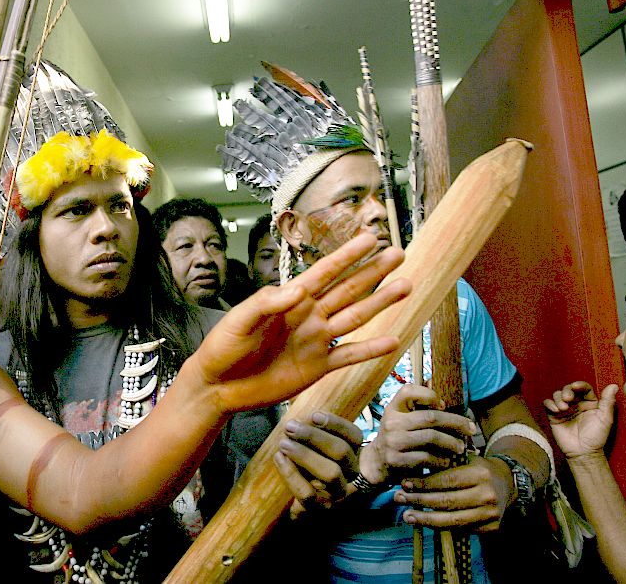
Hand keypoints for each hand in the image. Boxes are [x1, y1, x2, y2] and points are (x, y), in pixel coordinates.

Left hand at [194, 233, 410, 412]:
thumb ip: (266, 303)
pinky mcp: (318, 367)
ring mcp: (316, 340)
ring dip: (381, 302)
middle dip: (373, 271)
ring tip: (406, 286)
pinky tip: (392, 340)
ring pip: (356, 317)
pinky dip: (370, 349)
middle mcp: (309, 316)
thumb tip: (299, 289)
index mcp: (290, 299)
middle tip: (398, 254)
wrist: (219, 386)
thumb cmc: (223, 347)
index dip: (347, 256)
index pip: (324, 272)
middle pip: (348, 289)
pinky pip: (349, 355)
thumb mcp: (239, 320)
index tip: (369, 239)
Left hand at [274, 411, 362, 516]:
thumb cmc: (300, 463)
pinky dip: (292, 474)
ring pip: (331, 473)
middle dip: (314, 437)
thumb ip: (309, 425)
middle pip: (342, 452)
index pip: (354, 436)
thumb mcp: (309, 442)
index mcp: (353, 453)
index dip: (336, 424)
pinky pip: (308, 493)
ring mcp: (336, 494)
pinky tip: (279, 459)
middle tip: (290, 427)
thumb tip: (295, 398)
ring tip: (283, 443)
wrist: (289, 502)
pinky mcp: (318, 509)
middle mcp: (350, 474)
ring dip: (305, 454)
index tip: (313, 415)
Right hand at [357, 384, 475, 483]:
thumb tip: (435, 381)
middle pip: (430, 417)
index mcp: (393, 408)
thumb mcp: (402, 418)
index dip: (429, 394)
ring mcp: (393, 441)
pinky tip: (448, 461)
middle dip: (455, 422)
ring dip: (452, 443)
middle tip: (471, 429)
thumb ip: (418, 405)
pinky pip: (426, 458)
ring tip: (461, 447)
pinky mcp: (396, 460)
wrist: (377, 462)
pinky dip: (442, 460)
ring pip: (431, 438)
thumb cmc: (398, 436)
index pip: (408, 391)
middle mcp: (391, 422)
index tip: (444, 404)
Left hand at [394, 453, 513, 531]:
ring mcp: (491, 514)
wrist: (507, 483)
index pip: (446, 481)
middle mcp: (487, 495)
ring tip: (407, 516)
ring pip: (452, 521)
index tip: (404, 483)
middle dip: (419, 501)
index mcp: (480, 474)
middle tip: (399, 499)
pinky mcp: (492, 528)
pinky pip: (462, 529)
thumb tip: (411, 468)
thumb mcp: (463, 458)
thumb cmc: (477, 467)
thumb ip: (442, 463)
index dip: (423, 484)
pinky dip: (442, 527)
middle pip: (447, 502)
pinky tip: (426, 523)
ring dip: (426, 520)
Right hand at [543, 381, 617, 458]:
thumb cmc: (596, 437)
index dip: (579, 385)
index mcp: (589, 403)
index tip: (576, 386)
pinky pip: (548, 404)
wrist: (583, 452)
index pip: (584, 388)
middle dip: (566, 390)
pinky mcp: (554, 416)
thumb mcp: (605, 419)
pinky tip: (555, 410)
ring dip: (558, 398)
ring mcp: (564, 409)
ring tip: (563, 408)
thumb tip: (614, 385)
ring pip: (557, 395)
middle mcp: (576, 404)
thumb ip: (608, 401)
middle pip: (568, 389)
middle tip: (568, 398)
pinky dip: (549, 403)